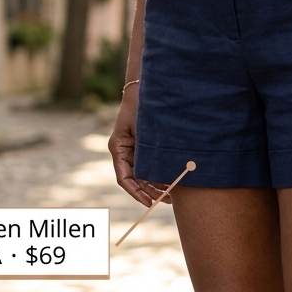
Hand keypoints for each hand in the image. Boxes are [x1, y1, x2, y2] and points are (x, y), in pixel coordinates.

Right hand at [108, 86, 169, 205]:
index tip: (149, 202)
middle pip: (135, 180)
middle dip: (150, 192)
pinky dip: (159, 174)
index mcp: (118, 147)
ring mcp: (133, 149)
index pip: (124, 178)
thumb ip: (150, 152)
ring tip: (172, 195)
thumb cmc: (144, 107)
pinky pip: (149, 166)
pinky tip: (172, 181)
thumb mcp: (146, 130)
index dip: (136, 193)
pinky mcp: (144, 147)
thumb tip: (161, 176)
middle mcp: (124, 151)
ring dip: (156, 185)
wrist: (147, 89)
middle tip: (166, 201)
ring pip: (143, 175)